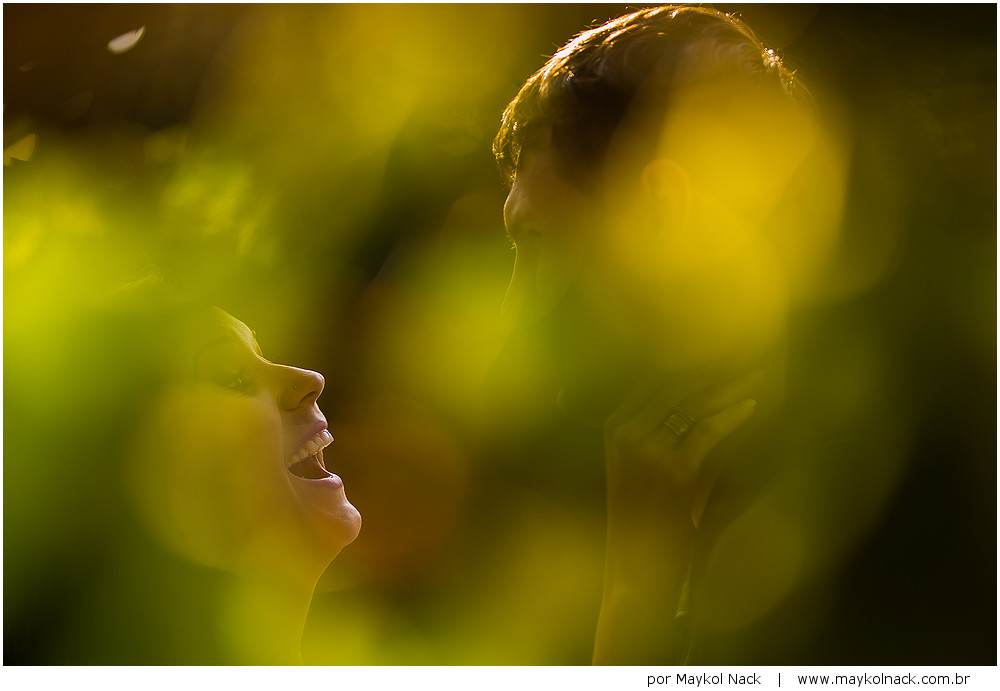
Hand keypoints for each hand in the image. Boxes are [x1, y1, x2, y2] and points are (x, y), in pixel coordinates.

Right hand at [602, 370, 761, 580]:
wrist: (635, 571)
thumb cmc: (643, 518)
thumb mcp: (638, 464)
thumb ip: (661, 426)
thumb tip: (704, 392)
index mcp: (613, 425)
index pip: (656, 374)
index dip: (692, 357)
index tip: (724, 345)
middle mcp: (624, 430)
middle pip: (676, 380)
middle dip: (714, 364)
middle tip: (747, 350)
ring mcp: (647, 450)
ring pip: (695, 400)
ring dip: (730, 383)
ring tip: (756, 370)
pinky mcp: (675, 471)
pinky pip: (710, 429)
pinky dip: (735, 414)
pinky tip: (753, 406)